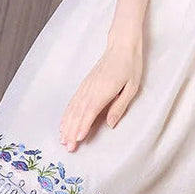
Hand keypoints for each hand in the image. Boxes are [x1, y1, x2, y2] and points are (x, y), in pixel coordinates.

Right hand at [59, 28, 142, 151]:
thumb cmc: (130, 66)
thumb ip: (120, 106)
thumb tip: (110, 124)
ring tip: (62, 139)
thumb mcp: (132, 87)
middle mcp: (92, 88)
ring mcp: (86, 85)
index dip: (83, 126)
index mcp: (104, 89)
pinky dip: (67, 113)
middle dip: (72, 131)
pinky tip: (63, 123)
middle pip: (79, 112)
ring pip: (73, 108)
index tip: (78, 140)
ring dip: (67, 124)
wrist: (121, 45)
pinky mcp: (85, 84)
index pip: (91, 111)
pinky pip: (73, 101)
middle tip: (68, 148)